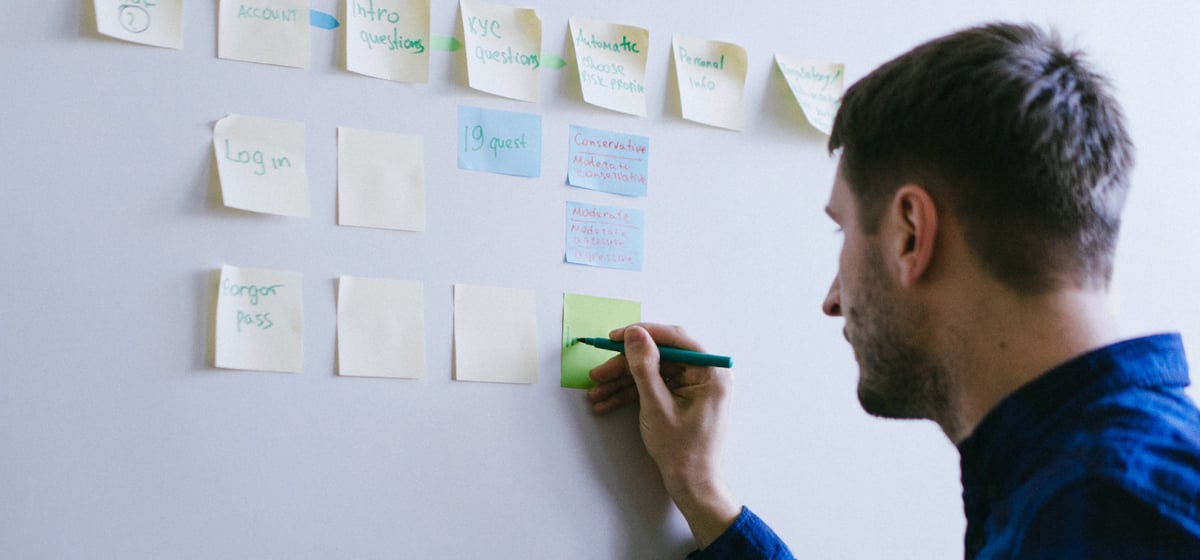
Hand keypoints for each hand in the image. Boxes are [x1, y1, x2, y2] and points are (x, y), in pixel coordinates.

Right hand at [587, 323, 740, 547]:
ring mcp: (693, 387)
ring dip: (622, 382)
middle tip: (598, 373)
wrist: (692, 486)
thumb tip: (634, 334)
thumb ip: (644, 367)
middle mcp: (705, 375)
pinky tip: (607, 403)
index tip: (615, 337)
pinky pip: (654, 388)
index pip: (675, 339)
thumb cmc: (682, 451)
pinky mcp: (682, 399)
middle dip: (625, 366)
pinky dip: (631, 395)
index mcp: (711, 373)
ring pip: (652, 373)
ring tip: (596, 392)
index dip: (643, 334)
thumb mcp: (657, 406)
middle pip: (660, 357)